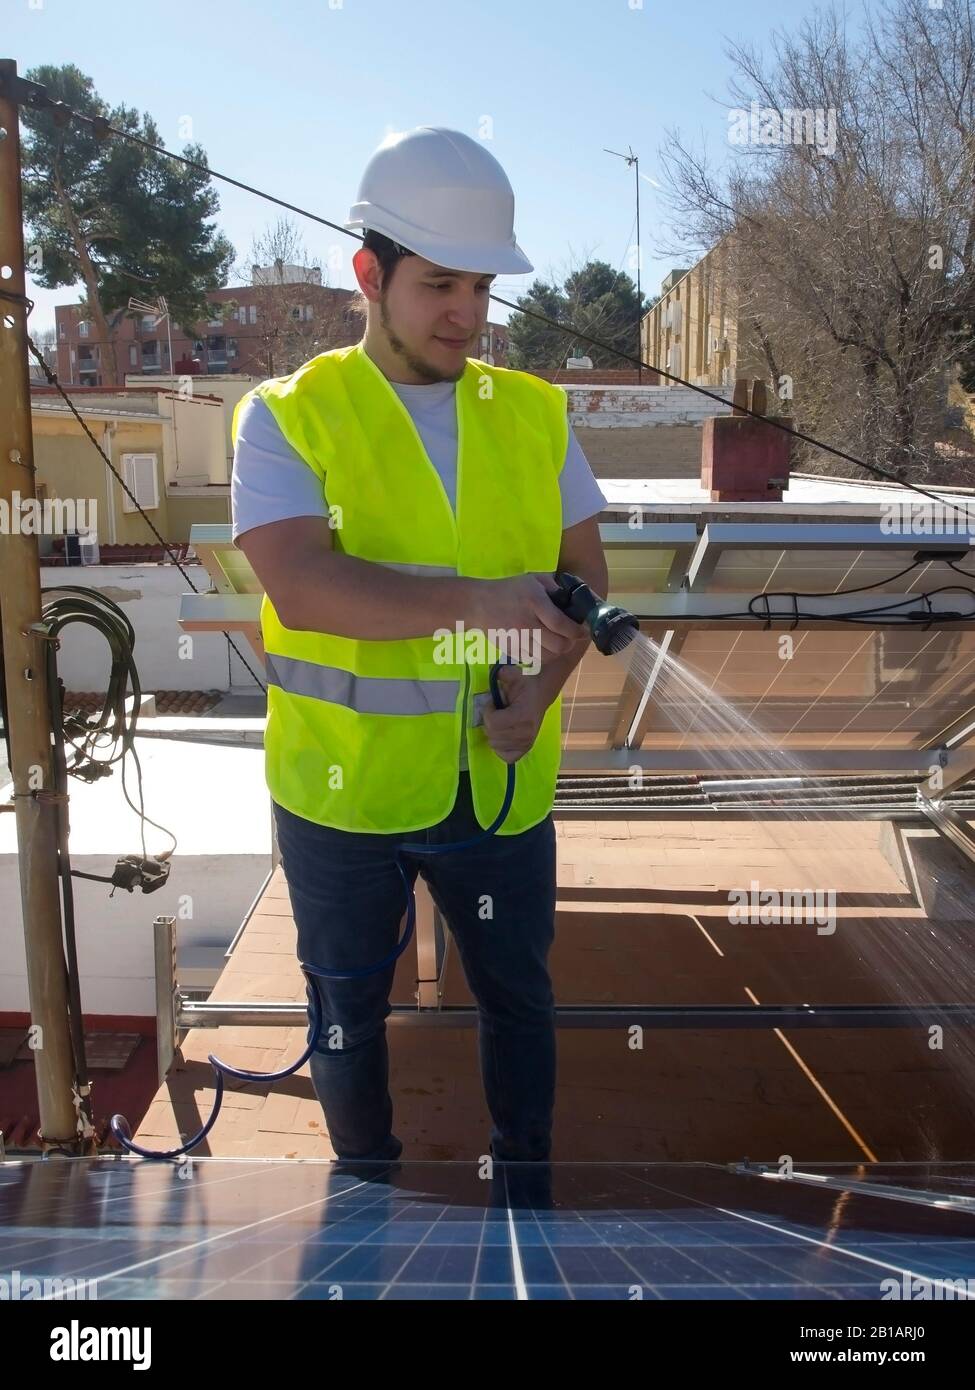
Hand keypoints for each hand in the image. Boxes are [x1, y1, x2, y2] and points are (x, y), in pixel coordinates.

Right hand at [467, 573, 581, 654]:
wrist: (478, 604)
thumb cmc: (508, 589)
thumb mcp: (533, 579)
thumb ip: (554, 587)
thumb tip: (572, 600)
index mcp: (535, 603)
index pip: (561, 624)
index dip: (577, 631)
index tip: (583, 631)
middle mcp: (527, 623)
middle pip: (558, 645)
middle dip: (569, 643)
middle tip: (571, 637)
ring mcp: (518, 640)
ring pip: (547, 657)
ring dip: (557, 652)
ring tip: (557, 643)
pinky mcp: (511, 650)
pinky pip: (534, 660)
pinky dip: (543, 656)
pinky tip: (543, 647)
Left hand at [481, 665, 545, 763]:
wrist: (541, 695)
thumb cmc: (526, 687)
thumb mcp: (515, 676)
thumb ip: (505, 673)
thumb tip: (497, 672)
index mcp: (522, 716)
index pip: (493, 723)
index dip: (488, 712)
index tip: (493, 703)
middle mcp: (526, 733)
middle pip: (492, 735)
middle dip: (490, 721)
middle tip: (498, 712)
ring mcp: (526, 743)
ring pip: (495, 745)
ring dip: (494, 733)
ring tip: (502, 722)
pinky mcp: (525, 749)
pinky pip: (506, 757)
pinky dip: (500, 748)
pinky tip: (503, 736)